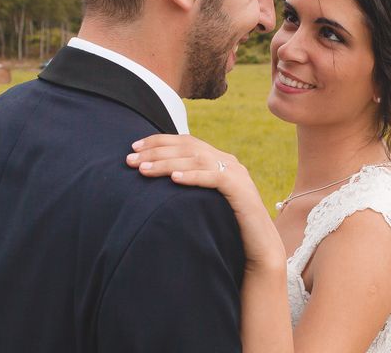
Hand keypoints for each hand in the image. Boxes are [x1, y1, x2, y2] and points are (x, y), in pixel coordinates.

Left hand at [126, 135, 285, 268]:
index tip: (133, 147)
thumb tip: (155, 184)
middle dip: (156, 151)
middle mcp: (228, 162)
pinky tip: (174, 179)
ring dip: (167, 163)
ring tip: (143, 170)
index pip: (186, 141)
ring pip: (197, 159)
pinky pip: (214, 177)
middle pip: (188, 147)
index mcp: (219, 160)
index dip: (159, 141)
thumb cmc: (227, 227)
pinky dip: (193, 176)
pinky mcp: (241, 190)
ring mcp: (236, 174)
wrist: (260, 248)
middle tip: (130, 159)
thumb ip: (188, 187)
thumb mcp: (203, 202)